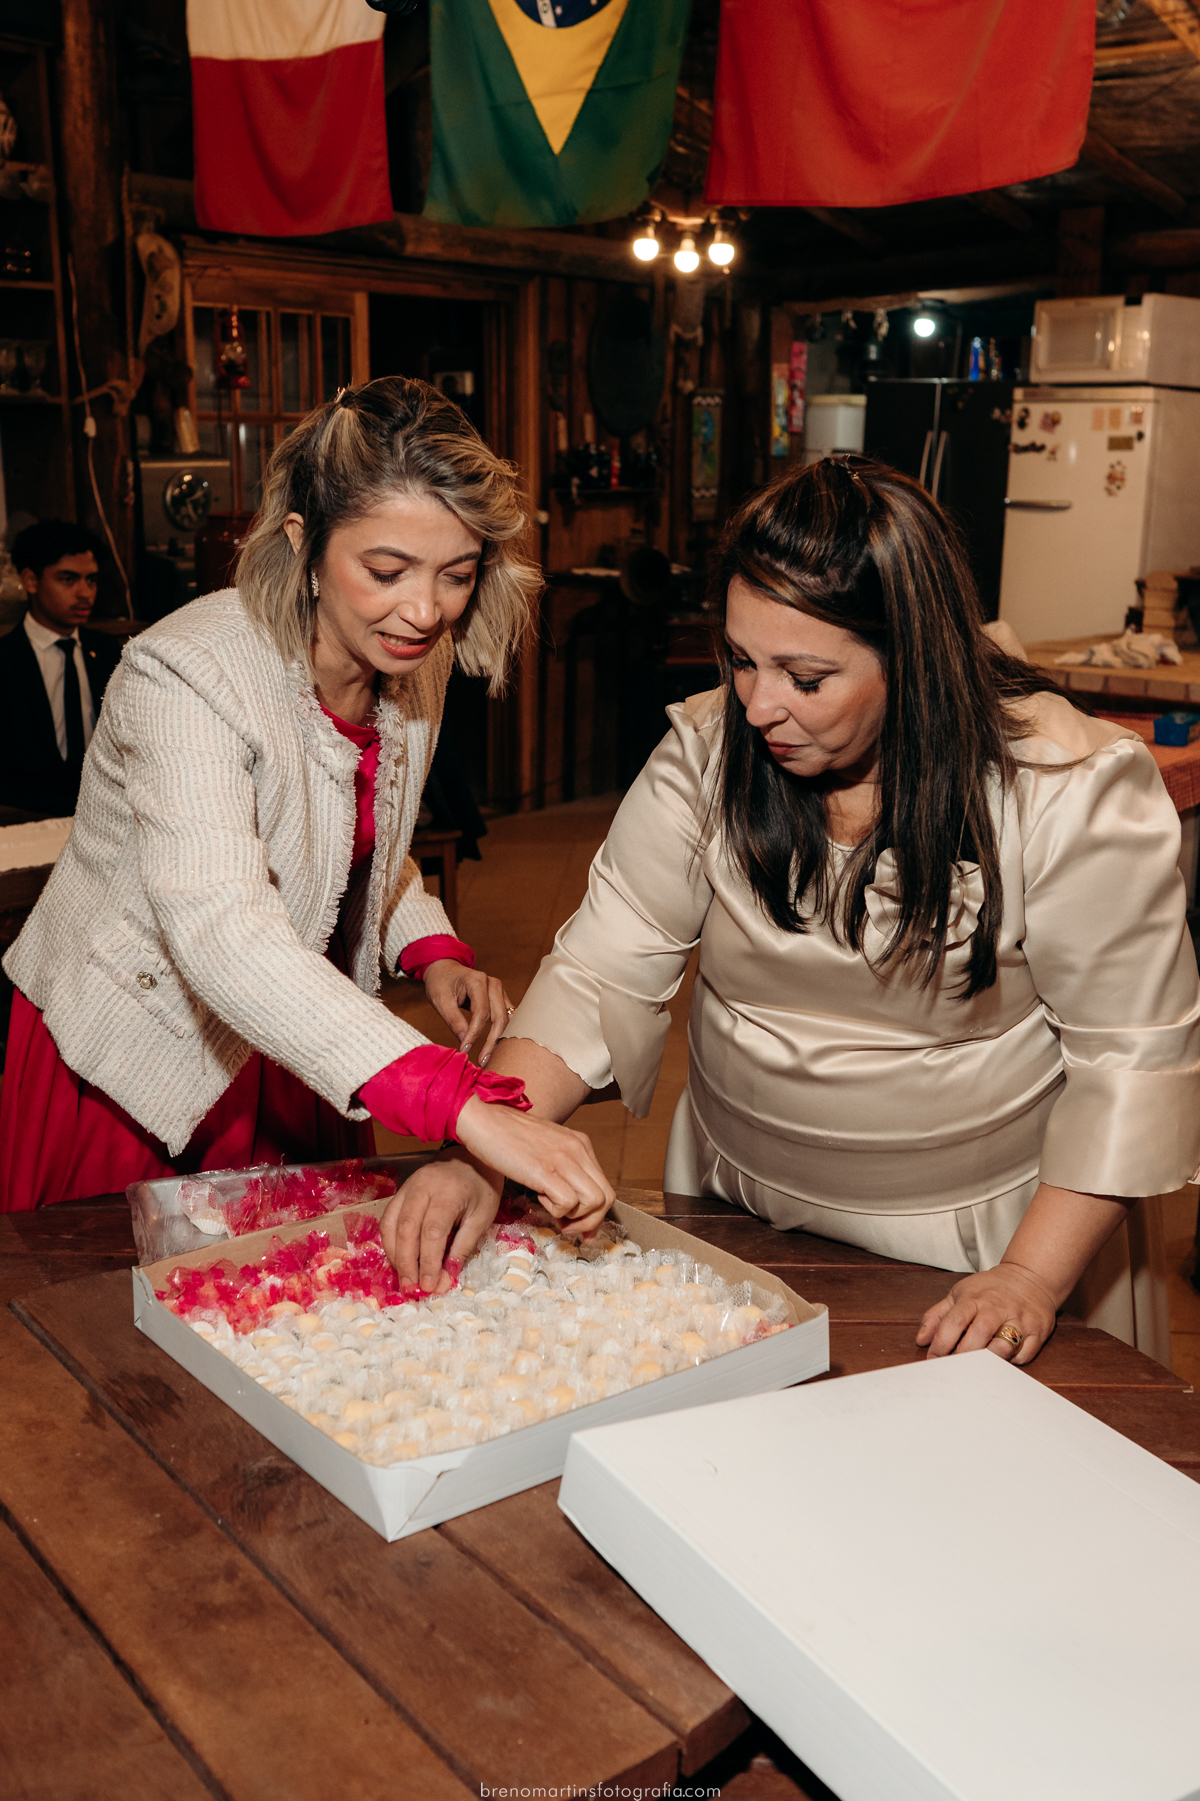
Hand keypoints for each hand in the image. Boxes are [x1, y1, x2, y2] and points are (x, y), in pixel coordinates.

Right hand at [380, 1154, 502, 1293]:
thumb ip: (462, 1248)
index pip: (433, 1231)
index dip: (428, 1261)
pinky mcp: (400, 1191)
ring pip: (391, 1223)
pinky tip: (397, 1259)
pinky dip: (390, 1241)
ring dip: (394, 1254)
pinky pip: (388, 1218)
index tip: (429, 1286)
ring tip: (403, 1279)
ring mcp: (408, 1187)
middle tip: (411, 1288)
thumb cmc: (481, 1188)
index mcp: (449, 1192)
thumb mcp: (482, 1218)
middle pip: (407, 1228)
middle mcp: (423, 1186)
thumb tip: (444, 1280)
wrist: (472, 1157)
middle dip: (407, 1262)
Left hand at [423, 960, 513, 1064]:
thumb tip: (465, 1041)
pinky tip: (496, 1046)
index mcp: (477, 981)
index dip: (475, 1033)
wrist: (444, 969)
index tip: (465, 1049)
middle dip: (491, 1041)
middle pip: (499, 1017)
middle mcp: (493, 984)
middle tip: (483, 1060)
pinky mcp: (501, 999)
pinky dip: (503, 1032)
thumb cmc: (440, 982)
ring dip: (500, 1039)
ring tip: (490, 1056)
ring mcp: (499, 991)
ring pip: (507, 1019)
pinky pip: (507, 1017)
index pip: (481, 1012)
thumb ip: (454, 1020)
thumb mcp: (440, 1001)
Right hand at [453, 1095, 612, 1235]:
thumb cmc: (507, 1135)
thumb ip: (562, 1167)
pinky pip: (568, 1203)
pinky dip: (555, 1210)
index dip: (596, 1214)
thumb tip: (570, 1200)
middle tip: (568, 1228)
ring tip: (551, 1210)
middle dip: (590, 1222)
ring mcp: (564, 1160)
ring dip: (573, 1217)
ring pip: (594, 1202)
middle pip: (606, 1198)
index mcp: (580, 1143)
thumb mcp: (546, 1146)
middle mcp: (578, 1150)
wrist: (483, 1120)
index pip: (605, 1187)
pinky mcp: (545, 1171)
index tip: (583, 1229)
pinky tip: (537, 1197)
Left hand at [915, 1259, 1058, 1365]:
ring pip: (1003, 1347)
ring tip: (977, 1368)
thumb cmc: (989, 1289)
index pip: (954, 1322)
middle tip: (954, 1368)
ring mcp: (1019, 1320)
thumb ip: (937, 1316)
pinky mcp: (1038, 1331)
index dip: (941, 1343)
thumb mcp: (959, 1294)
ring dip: (987, 1361)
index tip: (934, 1358)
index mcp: (974, 1299)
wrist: (1029, 1277)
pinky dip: (1012, 1362)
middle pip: (978, 1336)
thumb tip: (921, 1340)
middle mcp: (997, 1308)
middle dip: (963, 1356)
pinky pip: (1024, 1354)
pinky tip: (1002, 1360)